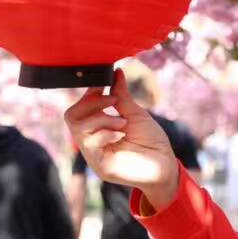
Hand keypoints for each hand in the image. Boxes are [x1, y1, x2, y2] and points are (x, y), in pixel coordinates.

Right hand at [64, 69, 178, 211]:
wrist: (165, 165)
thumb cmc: (151, 141)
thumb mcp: (134, 113)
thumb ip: (121, 95)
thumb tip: (115, 72)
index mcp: (97, 129)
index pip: (79, 108)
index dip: (89, 93)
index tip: (103, 82)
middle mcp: (91, 141)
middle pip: (71, 116)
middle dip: (92, 103)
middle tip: (113, 102)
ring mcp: (93, 155)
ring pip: (79, 128)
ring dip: (102, 118)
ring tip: (122, 122)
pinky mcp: (100, 166)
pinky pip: (89, 143)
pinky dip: (105, 132)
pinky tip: (120, 133)